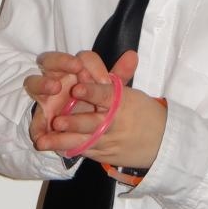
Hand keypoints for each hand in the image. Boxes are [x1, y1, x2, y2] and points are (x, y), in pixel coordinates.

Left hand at [34, 50, 166, 168]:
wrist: (162, 143)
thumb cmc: (143, 112)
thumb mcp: (133, 94)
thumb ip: (121, 75)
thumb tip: (130, 53)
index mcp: (122, 103)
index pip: (107, 96)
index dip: (93, 91)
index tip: (77, 87)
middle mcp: (114, 123)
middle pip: (94, 123)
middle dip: (75, 122)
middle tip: (57, 120)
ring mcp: (107, 141)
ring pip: (84, 142)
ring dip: (63, 141)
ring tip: (44, 141)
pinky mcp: (102, 154)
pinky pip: (83, 152)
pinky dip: (67, 150)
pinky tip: (50, 149)